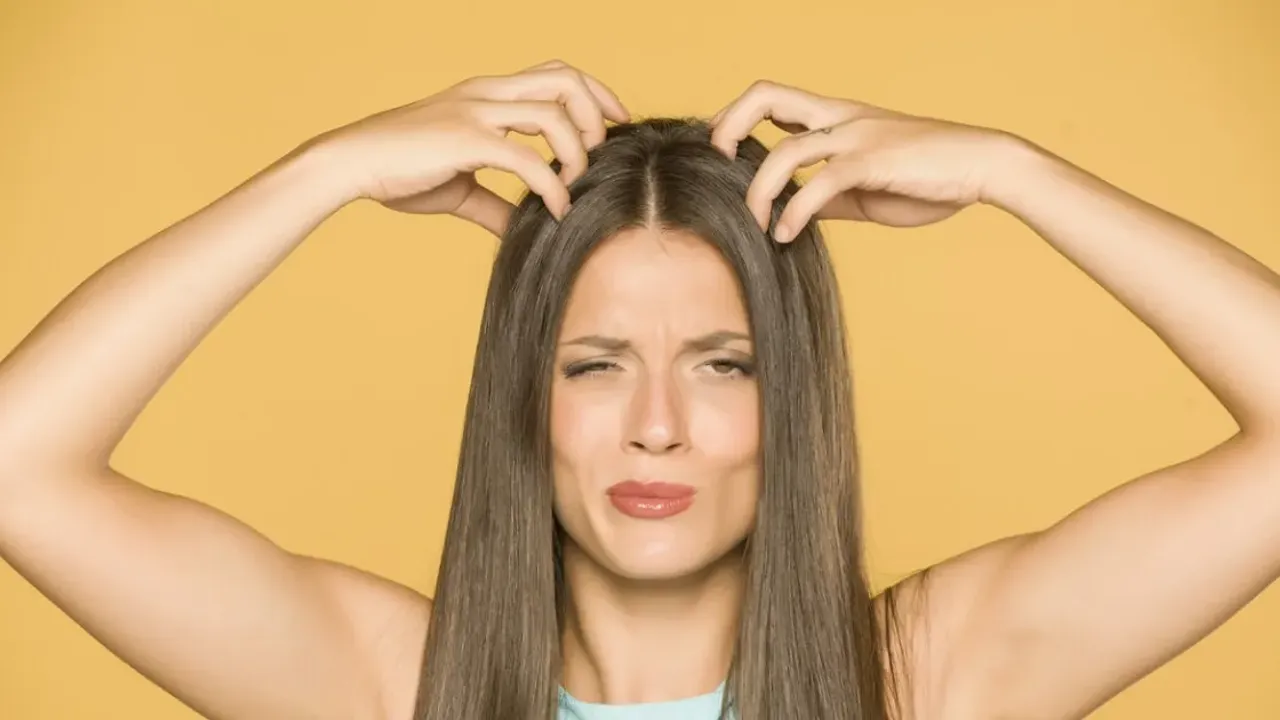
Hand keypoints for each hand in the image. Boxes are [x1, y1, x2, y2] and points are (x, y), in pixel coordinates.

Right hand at [307, 59, 629, 235]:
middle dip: (596, 113)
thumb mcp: (458, 188)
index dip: (593, 94)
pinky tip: (556, 209)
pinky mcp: (466, 140)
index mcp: (486, 94)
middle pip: (565, 78)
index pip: (555, 73)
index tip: (613, 126)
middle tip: (602, 153)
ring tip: (576, 185)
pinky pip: (527, 159)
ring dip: (578, 151)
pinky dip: (551, 186)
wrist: (350, 164)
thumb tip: (522, 229)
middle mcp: (486, 94)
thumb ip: (495, 205)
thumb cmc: (398, 172)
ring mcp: (476, 113)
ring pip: (554, 113)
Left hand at [709, 80, 1018, 240]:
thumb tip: (793, 216)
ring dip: (759, 192)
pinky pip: (820, 182)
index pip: (770, 100)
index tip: (721, 158)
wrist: (982, 165)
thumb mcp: (864, 187)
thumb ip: (827, 196)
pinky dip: (795, 211)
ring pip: (786, 151)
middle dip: (728, 127)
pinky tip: (786, 234)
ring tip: (757, 224)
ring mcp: (855, 135)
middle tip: (718, 166)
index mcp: (835, 116)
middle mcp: (839, 117)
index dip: (735, 121)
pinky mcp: (873, 161)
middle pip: (765, 95)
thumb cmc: (927, 177)